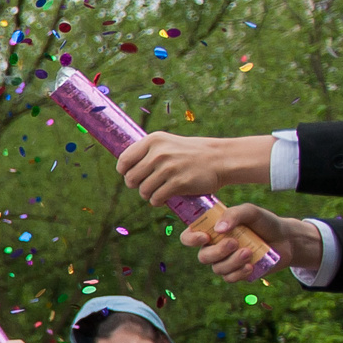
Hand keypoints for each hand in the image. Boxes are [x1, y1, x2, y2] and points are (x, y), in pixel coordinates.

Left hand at [117, 131, 273, 205]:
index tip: (132, 175)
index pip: (124, 161)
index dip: (125, 172)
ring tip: (157, 191)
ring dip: (148, 195)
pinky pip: (156, 198)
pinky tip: (163, 198)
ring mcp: (168, 168)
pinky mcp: (178, 183)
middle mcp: (159, 153)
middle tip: (147, 185)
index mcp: (153, 140)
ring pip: (143, 190)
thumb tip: (123, 167)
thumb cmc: (190, 153)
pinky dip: (157, 201)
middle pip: (131, 178)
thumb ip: (146, 152)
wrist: (220, 159)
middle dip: (136, 185)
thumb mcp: (167, 143)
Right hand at [189, 203, 313, 282]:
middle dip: (218, 252)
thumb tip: (218, 229)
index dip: (191, 239)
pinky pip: (229, 279)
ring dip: (233, 262)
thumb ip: (234, 214)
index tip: (205, 237)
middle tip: (235, 243)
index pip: (188, 237)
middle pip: (203, 257)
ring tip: (249, 253)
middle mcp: (214, 247)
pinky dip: (239, 273)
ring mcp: (225, 262)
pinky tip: (251, 265)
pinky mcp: (237, 273)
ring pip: (218, 269)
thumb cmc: (265, 223)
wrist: (287, 240)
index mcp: (211, 231)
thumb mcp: (251, 212)